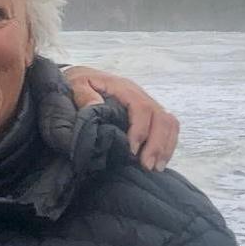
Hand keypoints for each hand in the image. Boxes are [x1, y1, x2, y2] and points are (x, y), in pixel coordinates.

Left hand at [64, 66, 178, 171]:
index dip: (140, 130)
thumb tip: (96, 106)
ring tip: (155, 168)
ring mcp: (146, 103)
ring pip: (169, 123)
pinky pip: (167, 127)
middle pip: (161, 117)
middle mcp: (140, 94)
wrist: (81, 77)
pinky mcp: (148, 113)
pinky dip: (167, 144)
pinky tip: (158, 161)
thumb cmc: (78, 83)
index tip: (132, 151)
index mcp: (123, 88)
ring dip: (165, 147)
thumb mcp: (75, 84)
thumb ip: (84, 95)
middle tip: (147, 166)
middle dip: (157, 144)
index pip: (141, 108)